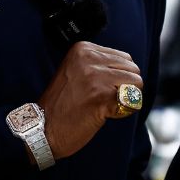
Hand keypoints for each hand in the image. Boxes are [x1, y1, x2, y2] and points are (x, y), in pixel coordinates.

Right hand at [37, 42, 144, 159]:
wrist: (42, 130)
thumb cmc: (63, 104)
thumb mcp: (77, 71)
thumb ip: (100, 64)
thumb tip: (130, 67)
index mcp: (83, 49)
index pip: (124, 58)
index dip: (118, 77)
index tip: (98, 88)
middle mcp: (88, 59)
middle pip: (133, 69)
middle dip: (125, 87)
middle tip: (103, 99)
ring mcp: (95, 76)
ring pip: (136, 83)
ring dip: (125, 98)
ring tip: (102, 106)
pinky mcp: (101, 96)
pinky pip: (132, 101)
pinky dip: (122, 111)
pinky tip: (103, 114)